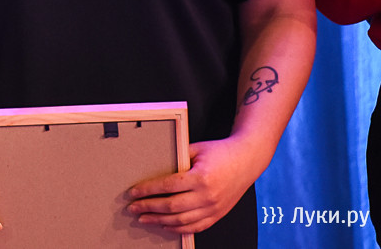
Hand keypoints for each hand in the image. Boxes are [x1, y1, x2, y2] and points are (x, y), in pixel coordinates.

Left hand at [125, 136, 263, 232]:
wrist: (247, 160)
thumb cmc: (221, 152)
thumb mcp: (196, 150)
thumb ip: (176, 159)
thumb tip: (153, 167)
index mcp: (201, 177)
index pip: (167, 186)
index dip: (147, 190)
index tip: (133, 192)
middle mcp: (208, 196)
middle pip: (171, 206)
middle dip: (148, 208)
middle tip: (133, 208)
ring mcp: (214, 208)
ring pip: (182, 221)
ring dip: (159, 221)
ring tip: (144, 219)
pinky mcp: (218, 215)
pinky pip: (196, 227)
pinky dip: (179, 229)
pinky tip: (165, 226)